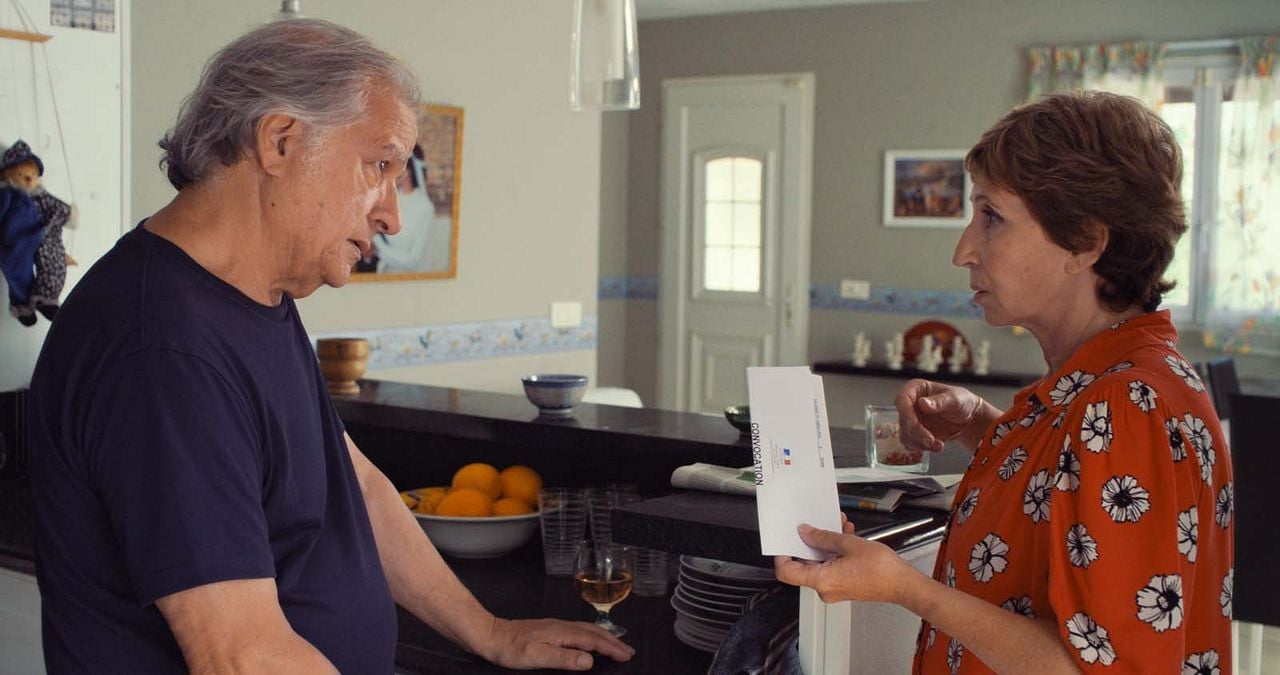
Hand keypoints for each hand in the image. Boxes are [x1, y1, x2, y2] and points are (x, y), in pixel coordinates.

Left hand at [483, 617, 634, 670]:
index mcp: (562, 633)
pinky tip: (589, 640)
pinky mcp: (549, 629)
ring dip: (604, 637)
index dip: (611, 648)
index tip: (627, 655)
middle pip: (594, 632)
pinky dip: (591, 635)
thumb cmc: (510, 649)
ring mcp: (555, 626)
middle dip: (613, 641)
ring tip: (616, 645)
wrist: (490, 635)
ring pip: (587, 630)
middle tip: (629, 651)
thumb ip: (563, 658)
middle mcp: (561, 626)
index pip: (593, 640)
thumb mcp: (536, 657)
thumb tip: (589, 660)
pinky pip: (578, 630)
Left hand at [774, 520, 920, 604]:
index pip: (787, 572)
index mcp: (822, 580)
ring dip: (827, 542)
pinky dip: (836, 551)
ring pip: (821, 561)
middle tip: (817, 523)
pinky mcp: (844, 585)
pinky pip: (832, 566)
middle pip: (805, 563)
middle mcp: (825, 588)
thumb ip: (822, 537)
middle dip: (812, 540)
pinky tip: (846, 535)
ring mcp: (834, 588)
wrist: (903, 584)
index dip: (782, 554)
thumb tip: (805, 532)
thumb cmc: (882, 570)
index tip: (784, 540)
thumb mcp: (849, 544)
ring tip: (838, 525)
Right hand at [895, 378, 986, 452]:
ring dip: (920, 443)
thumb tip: (922, 403)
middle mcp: (910, 404)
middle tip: (931, 440)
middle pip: (903, 420)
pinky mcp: (915, 434)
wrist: (968, 418)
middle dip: (917, 433)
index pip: (902, 399)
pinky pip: (911, 444)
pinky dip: (923, 448)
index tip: (915, 424)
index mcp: (916, 389)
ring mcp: (911, 420)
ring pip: (905, 435)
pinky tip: (937, 446)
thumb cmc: (962, 402)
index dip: (906, 413)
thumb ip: (940, 401)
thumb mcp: (955, 399)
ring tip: (938, 445)